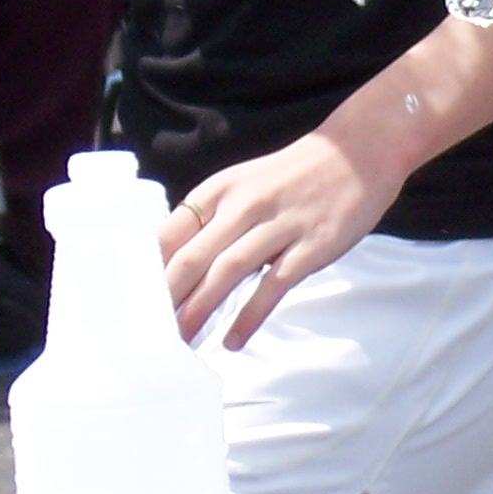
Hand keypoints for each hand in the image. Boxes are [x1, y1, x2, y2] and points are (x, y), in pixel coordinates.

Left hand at [157, 129, 405, 348]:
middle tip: (150, 334)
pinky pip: (273, 286)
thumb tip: (174, 267)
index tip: (134, 303)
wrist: (358, 151)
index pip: (172, 233)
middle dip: (168, 300)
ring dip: (201, 310)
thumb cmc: (295, 175)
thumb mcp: (245, 184)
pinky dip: (250, 316)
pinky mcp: (310, 245)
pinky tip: (234, 339)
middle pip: (193, 257)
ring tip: (184, 341)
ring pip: (228, 271)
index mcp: (221, 189)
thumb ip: (213, 220)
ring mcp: (279, 225)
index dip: (150, 271)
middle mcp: (245, 204)